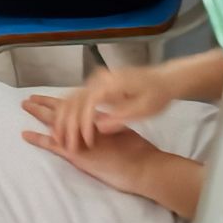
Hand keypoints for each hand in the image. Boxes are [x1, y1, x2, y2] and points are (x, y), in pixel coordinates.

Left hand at [20, 95, 164, 198]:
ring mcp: (80, 138)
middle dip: (45, 103)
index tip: (49, 96)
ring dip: (38, 113)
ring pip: (54, 121)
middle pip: (62, 109)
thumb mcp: (122, 131)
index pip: (74, 106)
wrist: (142, 166)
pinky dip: (38, 138)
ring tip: (24, 105)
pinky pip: (52, 144)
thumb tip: (99, 122)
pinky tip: (25, 134)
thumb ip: (108, 126)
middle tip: (29, 98)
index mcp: (97, 119)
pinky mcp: (76, 153)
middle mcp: (86, 124)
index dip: (61, 101)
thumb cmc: (137, 152)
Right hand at [54, 66, 174, 150]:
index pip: (88, 105)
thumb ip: (121, 118)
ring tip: (59, 137)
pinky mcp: (97, 85)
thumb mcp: (144, 110)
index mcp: (111, 84)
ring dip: (62, 117)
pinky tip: (64, 123)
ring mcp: (97, 81)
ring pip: (71, 98)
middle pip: (73, 100)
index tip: (86, 142)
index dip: (84, 125)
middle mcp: (99, 79)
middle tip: (63, 143)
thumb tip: (99, 128)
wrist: (163, 79)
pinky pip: (76, 97)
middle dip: (66, 123)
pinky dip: (68, 111)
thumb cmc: (156, 95)